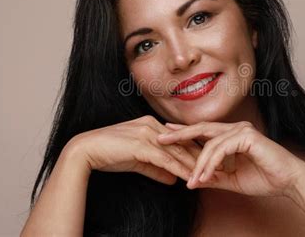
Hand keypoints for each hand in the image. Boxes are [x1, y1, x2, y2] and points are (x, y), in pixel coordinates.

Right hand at [67, 115, 201, 184]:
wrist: (86, 150)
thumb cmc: (110, 153)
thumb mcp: (138, 161)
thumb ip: (157, 168)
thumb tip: (173, 180)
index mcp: (152, 124)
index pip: (180, 139)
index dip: (195, 150)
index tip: (210, 161)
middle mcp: (152, 125)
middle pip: (182, 143)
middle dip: (201, 157)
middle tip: (218, 167)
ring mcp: (147, 133)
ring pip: (177, 152)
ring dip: (194, 165)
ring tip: (209, 175)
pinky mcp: (141, 144)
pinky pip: (165, 159)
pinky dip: (179, 169)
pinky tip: (189, 178)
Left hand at [157, 121, 304, 197]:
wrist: (289, 182)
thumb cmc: (265, 178)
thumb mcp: (232, 180)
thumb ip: (213, 176)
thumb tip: (193, 180)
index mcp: (232, 135)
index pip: (203, 132)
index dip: (184, 134)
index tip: (166, 136)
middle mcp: (236, 128)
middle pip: (202, 129)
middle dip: (180, 134)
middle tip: (161, 138)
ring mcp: (242, 130)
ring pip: (210, 143)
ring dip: (198, 163)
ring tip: (191, 180)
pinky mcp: (248, 136)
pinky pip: (222, 149)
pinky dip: (211, 163)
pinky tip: (205, 176)